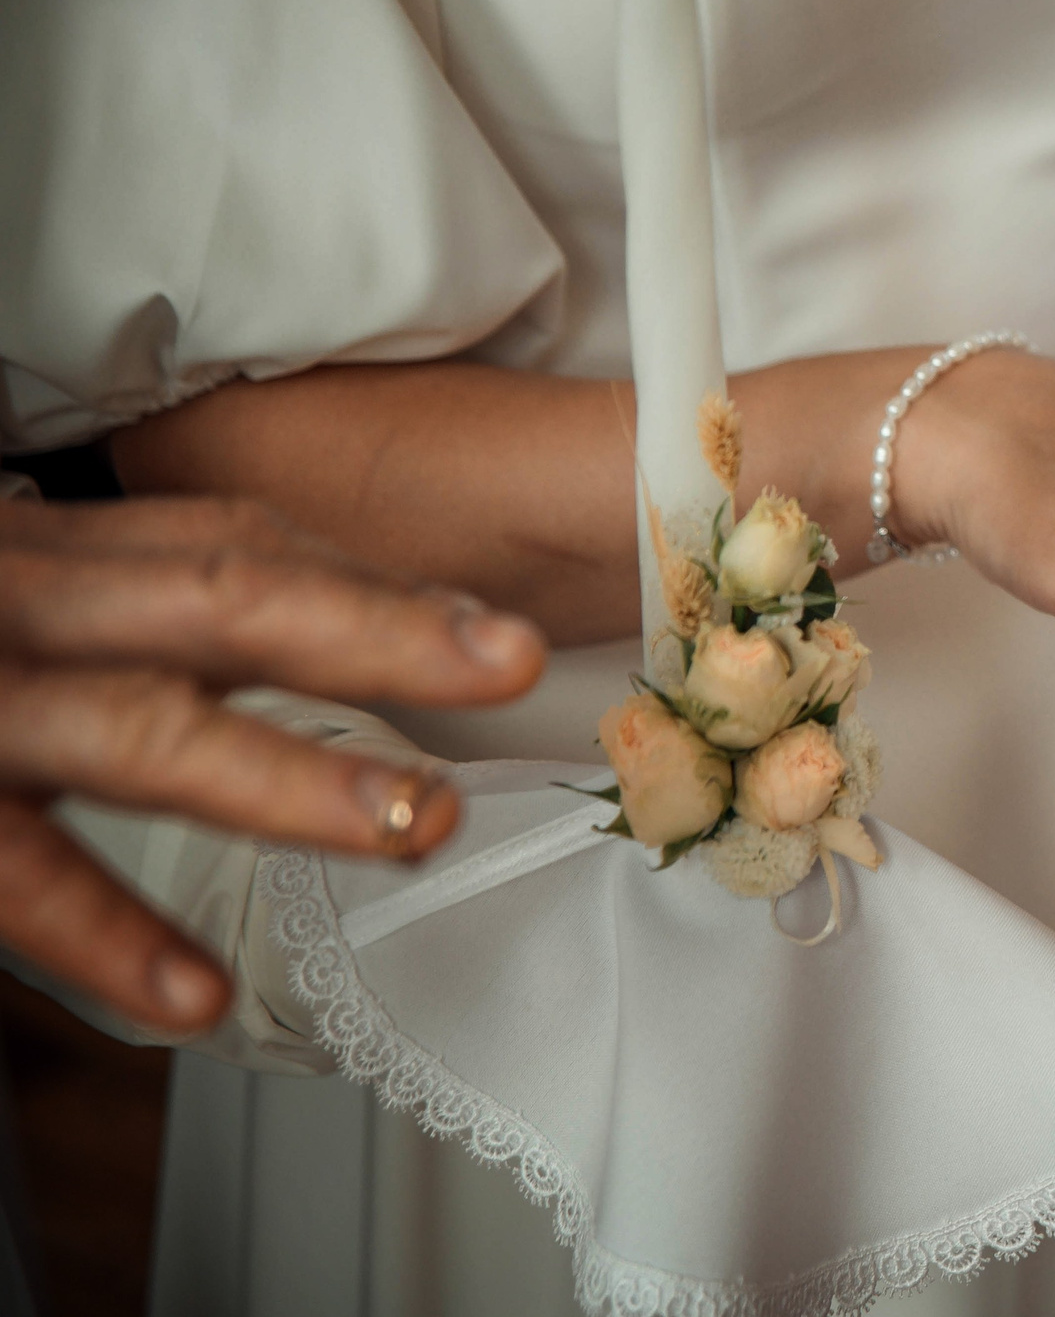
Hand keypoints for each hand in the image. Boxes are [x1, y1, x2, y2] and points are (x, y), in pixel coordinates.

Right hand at [0, 497, 545, 1032]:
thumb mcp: (18, 612)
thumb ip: (126, 626)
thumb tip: (312, 650)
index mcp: (59, 560)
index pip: (233, 552)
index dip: (372, 590)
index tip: (498, 632)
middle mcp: (23, 604)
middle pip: (218, 600)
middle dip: (375, 632)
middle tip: (512, 663)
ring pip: (138, 730)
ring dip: (289, 777)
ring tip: (420, 821)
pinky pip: (16, 874)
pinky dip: (107, 934)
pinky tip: (196, 996)